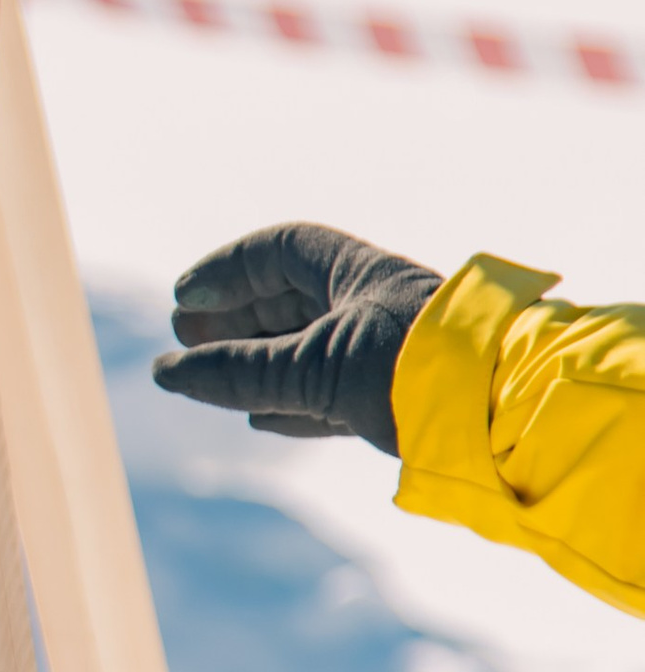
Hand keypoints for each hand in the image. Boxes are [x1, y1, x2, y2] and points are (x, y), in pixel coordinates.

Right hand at [152, 222, 439, 455]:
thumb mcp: (316, 367)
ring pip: (305, 349)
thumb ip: (240, 372)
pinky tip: (258, 419)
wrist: (505, 417)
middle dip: (233, 320)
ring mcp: (383, 351)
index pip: (279, 251)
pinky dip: (288, 403)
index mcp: (358, 272)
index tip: (182, 297)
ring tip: (209, 381)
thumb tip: (166, 372)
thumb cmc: (413, 372)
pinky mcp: (393, 400)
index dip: (225, 269)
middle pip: (287, 300)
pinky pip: (327, 393)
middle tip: (186, 343)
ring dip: (254, 364)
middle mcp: (371, 303)